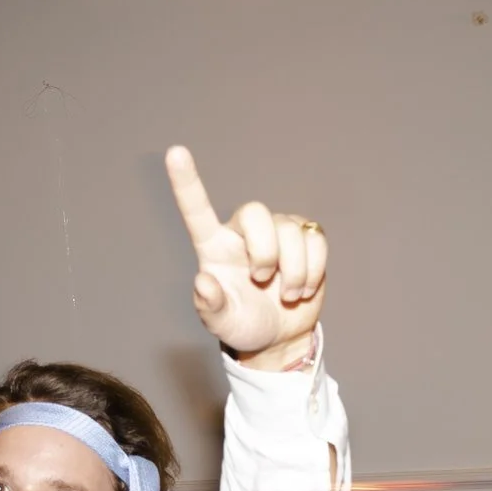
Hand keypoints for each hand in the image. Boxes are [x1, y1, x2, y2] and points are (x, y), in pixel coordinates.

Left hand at [166, 145, 326, 368]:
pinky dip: (314, 270)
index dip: (186, 181)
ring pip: (291, 230)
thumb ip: (210, 306)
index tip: (175, 152)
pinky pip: (316, 239)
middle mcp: (244, 233)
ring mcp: (277, 233)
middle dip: (266, 250)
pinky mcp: (305, 239)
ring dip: (294, 271)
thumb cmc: (242, 326)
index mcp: (214, 247)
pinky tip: (304, 289)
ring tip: (288, 295)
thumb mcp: (221, 324)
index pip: (197, 209)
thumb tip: (203, 282)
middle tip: (264, 281)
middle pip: (256, 213)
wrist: (279, 338)